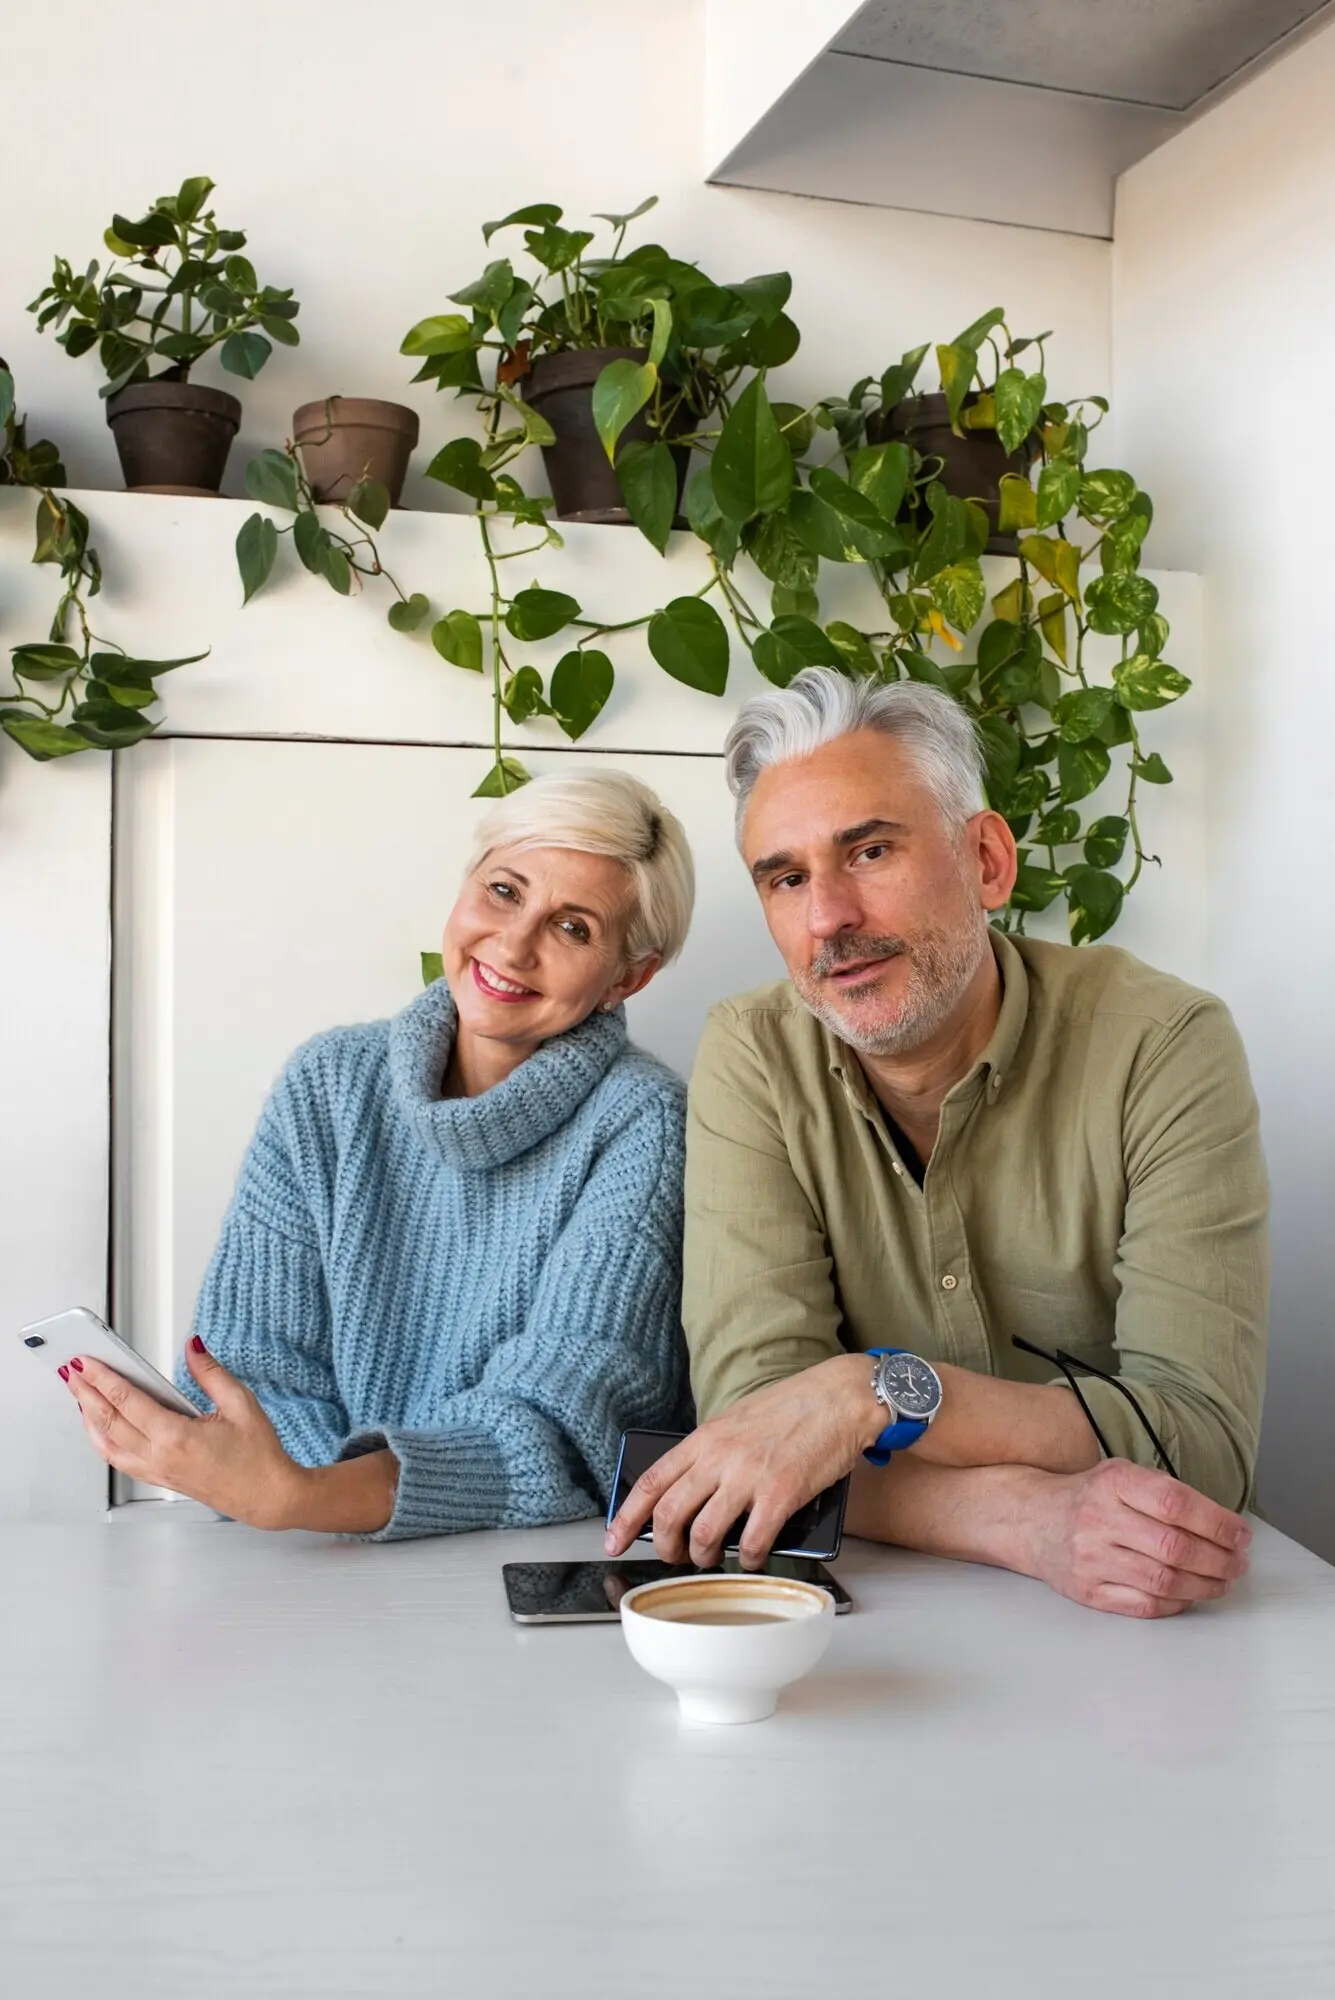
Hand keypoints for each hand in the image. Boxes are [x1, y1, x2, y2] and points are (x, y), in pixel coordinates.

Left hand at [63, 1337, 303, 1530]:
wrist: (267, 1496)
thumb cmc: (258, 1455)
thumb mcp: (241, 1403)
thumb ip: (210, 1373)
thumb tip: (192, 1346)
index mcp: (177, 1437)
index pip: (128, 1401)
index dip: (103, 1378)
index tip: (87, 1361)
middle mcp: (160, 1457)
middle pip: (109, 1421)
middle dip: (86, 1393)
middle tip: (71, 1369)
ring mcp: (157, 1471)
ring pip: (107, 1444)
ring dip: (88, 1418)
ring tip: (79, 1394)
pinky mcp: (159, 1478)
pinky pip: (119, 1460)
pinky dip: (102, 1441)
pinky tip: (99, 1426)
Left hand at [604, 1354, 882, 1568]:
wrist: (839, 1397)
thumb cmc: (793, 1407)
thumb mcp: (737, 1421)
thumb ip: (712, 1453)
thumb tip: (692, 1491)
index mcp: (705, 1438)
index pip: (651, 1482)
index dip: (625, 1517)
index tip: (613, 1541)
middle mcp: (720, 1457)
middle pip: (669, 1515)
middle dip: (664, 1547)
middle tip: (673, 1557)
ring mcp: (749, 1476)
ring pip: (703, 1534)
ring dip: (702, 1557)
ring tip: (711, 1559)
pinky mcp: (781, 1494)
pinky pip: (753, 1542)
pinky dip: (749, 1559)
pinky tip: (754, 1558)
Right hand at [1021, 1458, 1251, 1617]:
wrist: (1030, 1520)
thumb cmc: (1088, 1497)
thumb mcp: (1120, 1475)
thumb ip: (1165, 1494)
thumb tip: (1225, 1526)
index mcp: (1113, 1482)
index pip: (1176, 1504)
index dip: (1218, 1523)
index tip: (1241, 1534)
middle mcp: (1099, 1519)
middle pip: (1175, 1547)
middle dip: (1219, 1560)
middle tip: (1238, 1562)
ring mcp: (1091, 1558)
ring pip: (1164, 1581)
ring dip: (1205, 1585)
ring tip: (1222, 1580)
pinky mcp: (1088, 1591)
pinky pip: (1145, 1605)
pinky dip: (1177, 1603)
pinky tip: (1190, 1593)